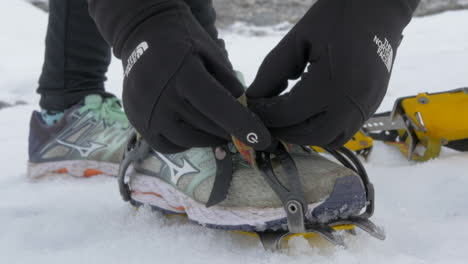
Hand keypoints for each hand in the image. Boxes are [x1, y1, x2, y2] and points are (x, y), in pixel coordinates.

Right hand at [90, 0, 270, 152]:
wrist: (141, 36)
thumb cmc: (183, 42)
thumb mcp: (211, 53)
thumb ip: (229, 83)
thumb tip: (245, 114)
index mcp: (182, 73)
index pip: (218, 106)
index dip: (242, 125)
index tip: (262, 140)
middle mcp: (160, 96)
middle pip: (206, 126)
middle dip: (229, 130)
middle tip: (240, 129)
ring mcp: (146, 113)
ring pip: (189, 140)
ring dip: (210, 138)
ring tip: (219, 128)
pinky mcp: (138, 124)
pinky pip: (170, 146)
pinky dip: (187, 143)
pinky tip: (194, 130)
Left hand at [247, 0, 418, 147]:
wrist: (377, 9)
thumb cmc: (334, 18)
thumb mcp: (296, 41)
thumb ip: (271, 73)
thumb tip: (252, 100)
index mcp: (331, 83)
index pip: (288, 115)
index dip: (264, 116)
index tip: (250, 108)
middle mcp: (351, 103)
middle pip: (309, 135)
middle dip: (282, 132)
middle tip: (265, 120)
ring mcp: (366, 107)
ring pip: (329, 139)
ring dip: (303, 136)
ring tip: (285, 121)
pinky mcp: (372, 106)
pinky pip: (345, 132)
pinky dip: (322, 131)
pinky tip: (307, 117)